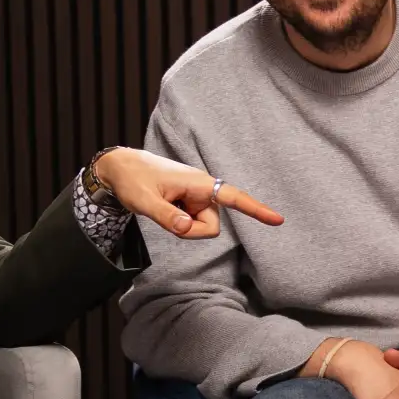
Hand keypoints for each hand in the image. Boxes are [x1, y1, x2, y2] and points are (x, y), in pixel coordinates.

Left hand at [92, 147, 282, 238]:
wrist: (120, 168)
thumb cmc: (132, 180)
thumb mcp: (144, 201)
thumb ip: (167, 217)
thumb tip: (187, 229)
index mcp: (198, 183)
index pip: (234, 198)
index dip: (256, 210)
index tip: (278, 220)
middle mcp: (202, 189)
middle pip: (210, 226)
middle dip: (190, 231)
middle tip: (165, 216)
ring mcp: (196, 196)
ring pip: (201, 227)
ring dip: (183, 226)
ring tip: (162, 208)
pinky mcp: (190, 202)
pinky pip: (192, 223)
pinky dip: (179, 223)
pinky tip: (164, 207)